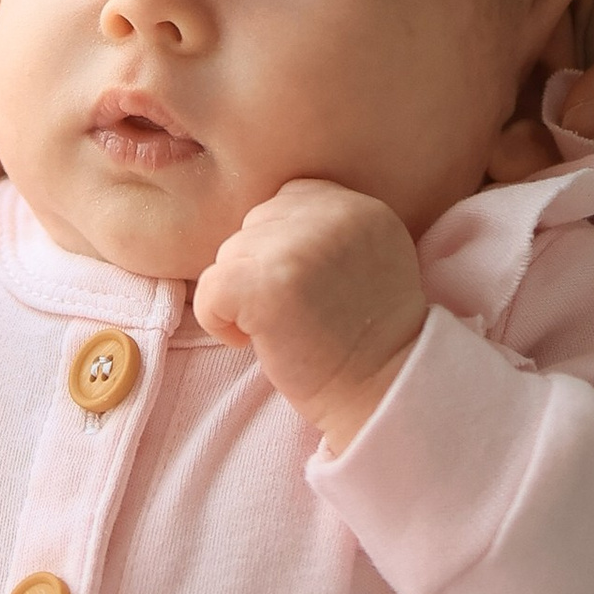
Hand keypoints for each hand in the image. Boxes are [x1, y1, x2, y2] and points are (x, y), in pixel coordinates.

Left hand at [194, 179, 428, 453]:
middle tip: (295, 315)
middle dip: (261, 270)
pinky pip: (210, 287)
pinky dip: (218, 320)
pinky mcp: (266, 284)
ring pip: (229, 254)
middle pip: (256, 223)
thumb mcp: (372, 258)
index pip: (288, 200)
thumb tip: (263, 223)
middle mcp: (333, 217)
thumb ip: (329, 229)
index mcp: (360, 208)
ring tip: (281, 330)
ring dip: (241, 297)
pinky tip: (252, 341)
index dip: (283, 247)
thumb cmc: (368, 339)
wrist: (383, 394)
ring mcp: (298, 248)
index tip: (305, 290)